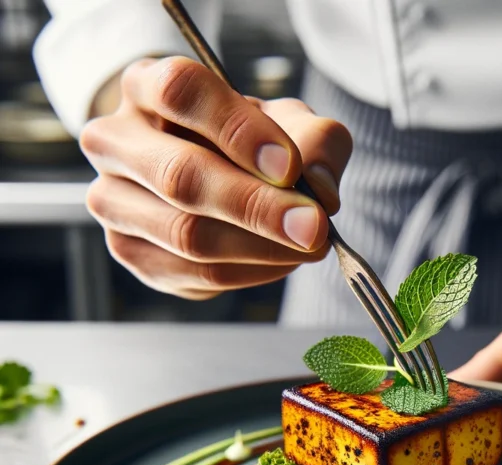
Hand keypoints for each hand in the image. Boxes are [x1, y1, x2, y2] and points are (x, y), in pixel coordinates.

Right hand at [80, 56, 351, 298]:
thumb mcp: (288, 123)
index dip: (239, 131)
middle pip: (180, 176)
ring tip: (309, 246)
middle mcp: (115, 141)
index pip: (182, 92)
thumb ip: (315, 142)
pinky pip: (194, 274)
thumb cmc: (248, 142)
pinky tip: (281, 260)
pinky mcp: (131, 252)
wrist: (207, 176)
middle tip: (315, 227)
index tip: (290, 166)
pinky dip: (250, 272)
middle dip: (257, 207)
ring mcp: (113, 201)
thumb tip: (320, 192)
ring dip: (261, 248)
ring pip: (187, 235)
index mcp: (147, 86)